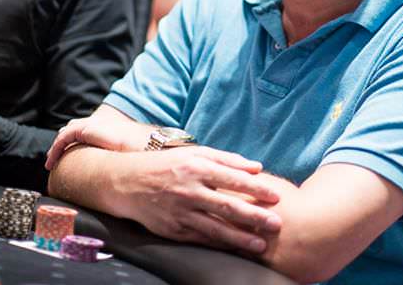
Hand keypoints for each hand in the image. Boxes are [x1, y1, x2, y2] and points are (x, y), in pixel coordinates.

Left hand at [46, 116, 150, 168]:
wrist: (147, 143)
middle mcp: (98, 124)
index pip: (84, 132)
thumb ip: (118, 160)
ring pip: (65, 134)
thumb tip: (118, 178)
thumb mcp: (126, 156)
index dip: (74, 144)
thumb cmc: (141, 152)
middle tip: (56, 160)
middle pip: (72, 130)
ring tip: (52, 162)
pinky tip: (52, 162)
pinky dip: (56, 148)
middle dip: (62, 144)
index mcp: (107, 128)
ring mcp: (92, 125)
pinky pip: (64, 138)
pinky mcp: (86, 130)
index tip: (68, 159)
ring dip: (57, 147)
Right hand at [110, 146, 281, 252]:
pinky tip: (235, 249)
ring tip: (261, 245)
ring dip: (240, 238)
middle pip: (227, 206)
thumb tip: (257, 167)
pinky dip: (219, 245)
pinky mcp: (172, 230)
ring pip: (215, 228)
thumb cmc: (166, 164)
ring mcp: (180, 212)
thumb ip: (226, 159)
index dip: (256, 188)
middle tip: (276, 224)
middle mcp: (189, 190)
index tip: (276, 196)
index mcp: (196, 167)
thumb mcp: (194, 153)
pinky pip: (200, 239)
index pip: (233, 179)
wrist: (126, 182)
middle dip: (254, 217)